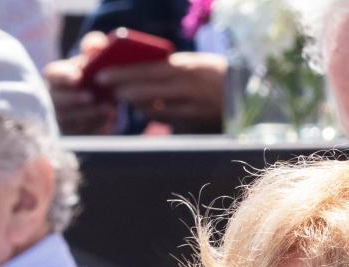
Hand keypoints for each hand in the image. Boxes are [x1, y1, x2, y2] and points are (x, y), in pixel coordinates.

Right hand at [43, 32, 115, 135]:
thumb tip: (95, 46)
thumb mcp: (95, 58)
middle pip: (55, 102)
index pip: (51, 74)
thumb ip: (95, 47)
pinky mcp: (71, 136)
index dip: (62, 76)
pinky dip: (93, 128)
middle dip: (72, 100)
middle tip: (91, 97)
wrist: (105, 99)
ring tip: (108, 110)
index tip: (77, 77)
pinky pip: (78, 135)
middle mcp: (52, 99)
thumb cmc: (95, 74)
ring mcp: (59, 119)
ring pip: (65, 121)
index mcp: (56, 77)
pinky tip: (109, 124)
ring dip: (86, 115)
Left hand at [93, 51, 228, 132]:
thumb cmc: (214, 77)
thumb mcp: (195, 65)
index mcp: (187, 65)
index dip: (123, 71)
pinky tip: (142, 108)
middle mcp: (188, 83)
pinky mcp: (193, 120)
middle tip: (102, 86)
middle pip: (147, 86)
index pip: (149, 68)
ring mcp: (190, 103)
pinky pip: (165, 117)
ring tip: (119, 96)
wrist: (246, 95)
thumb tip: (140, 73)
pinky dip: (151, 112)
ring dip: (134, 101)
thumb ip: (171, 69)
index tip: (103, 73)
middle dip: (122, 86)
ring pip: (153, 104)